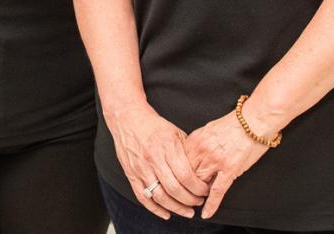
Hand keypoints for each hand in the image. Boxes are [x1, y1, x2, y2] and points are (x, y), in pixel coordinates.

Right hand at [106, 103, 208, 218]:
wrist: (128, 119)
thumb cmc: (154, 126)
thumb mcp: (176, 133)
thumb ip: (188, 152)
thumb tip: (202, 171)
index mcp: (167, 148)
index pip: (186, 176)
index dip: (198, 188)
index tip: (205, 191)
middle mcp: (154, 160)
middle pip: (175, 189)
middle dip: (190, 200)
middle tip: (198, 202)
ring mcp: (141, 169)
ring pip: (160, 196)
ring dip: (176, 208)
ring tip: (187, 211)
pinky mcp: (131, 174)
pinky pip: (143, 197)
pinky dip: (155, 209)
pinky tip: (166, 213)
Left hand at [183, 112, 269, 217]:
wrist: (255, 120)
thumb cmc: (235, 122)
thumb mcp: (209, 129)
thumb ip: (198, 142)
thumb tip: (191, 153)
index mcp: (196, 140)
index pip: (179, 162)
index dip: (179, 173)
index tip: (178, 179)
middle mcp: (202, 151)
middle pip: (187, 174)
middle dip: (186, 185)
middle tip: (187, 192)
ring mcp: (215, 161)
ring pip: (199, 184)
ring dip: (198, 193)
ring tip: (197, 199)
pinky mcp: (230, 170)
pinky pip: (217, 191)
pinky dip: (211, 204)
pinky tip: (206, 213)